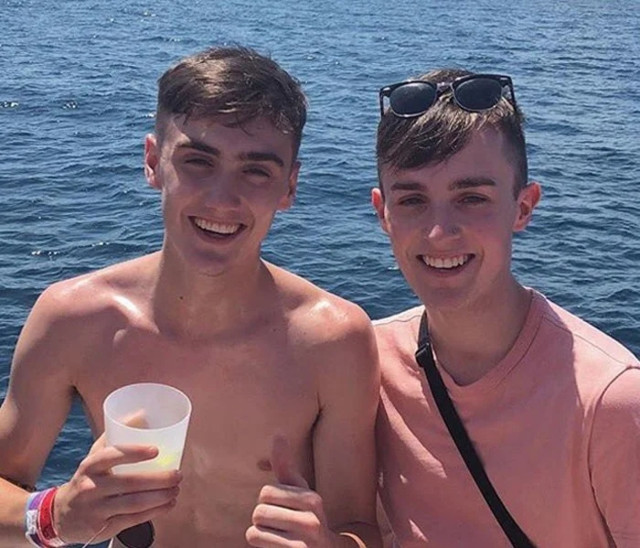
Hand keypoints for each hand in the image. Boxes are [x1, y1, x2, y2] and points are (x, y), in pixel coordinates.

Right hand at [52, 432, 180, 544]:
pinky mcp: (103, 528)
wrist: (61, 514)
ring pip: (135, 504)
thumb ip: (116, 435)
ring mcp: (97, 510)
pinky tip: (168, 504)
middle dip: (159, 479)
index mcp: (90, 466)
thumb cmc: (87, 478)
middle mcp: (91, 487)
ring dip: (161, 496)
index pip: (112, 456)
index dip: (134, 452)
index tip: (156, 450)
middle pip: (131, 483)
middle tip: (177, 474)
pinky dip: (155, 512)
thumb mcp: (95, 455)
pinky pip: (134, 520)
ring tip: (176, 489)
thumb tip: (142, 414)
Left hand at [246, 435, 338, 547]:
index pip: (266, 492)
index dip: (268, 503)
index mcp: (312, 500)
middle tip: (280, 529)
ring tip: (278, 540)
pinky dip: (261, 547)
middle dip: (263, 521)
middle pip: (259, 511)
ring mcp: (304, 543)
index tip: (285, 513)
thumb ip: (286, 466)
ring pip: (254, 531)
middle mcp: (312, 520)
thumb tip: (278, 433)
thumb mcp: (301, 494)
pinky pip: (258, 542)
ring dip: (260, 537)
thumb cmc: (307, 521)